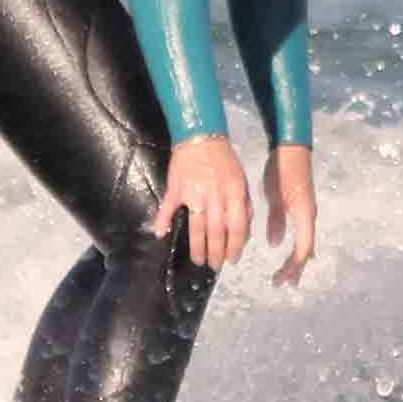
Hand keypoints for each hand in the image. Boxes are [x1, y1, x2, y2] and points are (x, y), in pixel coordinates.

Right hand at [153, 135, 250, 269]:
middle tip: (215, 266)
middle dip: (216, 253)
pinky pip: (167, 208)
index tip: (232, 259)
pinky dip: (161, 221)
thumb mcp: (242, 179)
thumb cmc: (224, 159)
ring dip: (197, 247)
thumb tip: (243, 229)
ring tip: (199, 260)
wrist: (200, 135)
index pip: (236, 227)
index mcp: (235, 192)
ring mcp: (194, 192)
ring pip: (196, 227)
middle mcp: (215, 194)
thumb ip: (243, 204)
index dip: (235, 246)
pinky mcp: (176, 188)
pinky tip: (159, 235)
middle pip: (216, 232)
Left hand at [263, 143, 316, 286]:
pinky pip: (303, 234)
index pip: (302, 249)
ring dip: (297, 260)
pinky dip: (298, 248)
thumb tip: (274, 244)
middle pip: (306, 250)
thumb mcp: (275, 196)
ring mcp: (308, 212)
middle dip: (296, 268)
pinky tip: (291, 252)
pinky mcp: (304, 207)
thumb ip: (276, 220)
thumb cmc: (282, 170)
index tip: (279, 279)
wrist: (292, 150)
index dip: (292, 267)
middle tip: (284, 284)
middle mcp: (309, 216)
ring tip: (288, 275)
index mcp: (304, 215)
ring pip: (306, 243)